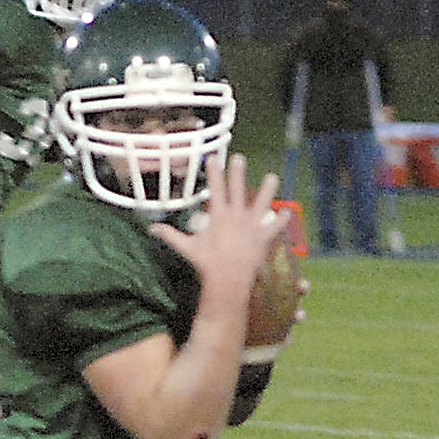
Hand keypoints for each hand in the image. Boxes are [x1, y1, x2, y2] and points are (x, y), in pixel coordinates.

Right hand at [149, 155, 287, 316]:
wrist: (227, 280)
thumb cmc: (206, 264)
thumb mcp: (187, 248)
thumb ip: (170, 236)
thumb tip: (151, 229)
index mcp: (218, 215)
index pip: (215, 188)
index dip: (214, 172)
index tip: (214, 157)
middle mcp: (236, 215)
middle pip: (238, 188)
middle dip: (238, 171)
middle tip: (240, 157)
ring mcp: (252, 225)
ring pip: (263, 202)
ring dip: (268, 189)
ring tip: (273, 177)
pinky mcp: (264, 237)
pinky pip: (275, 226)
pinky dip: (282, 219)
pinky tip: (287, 212)